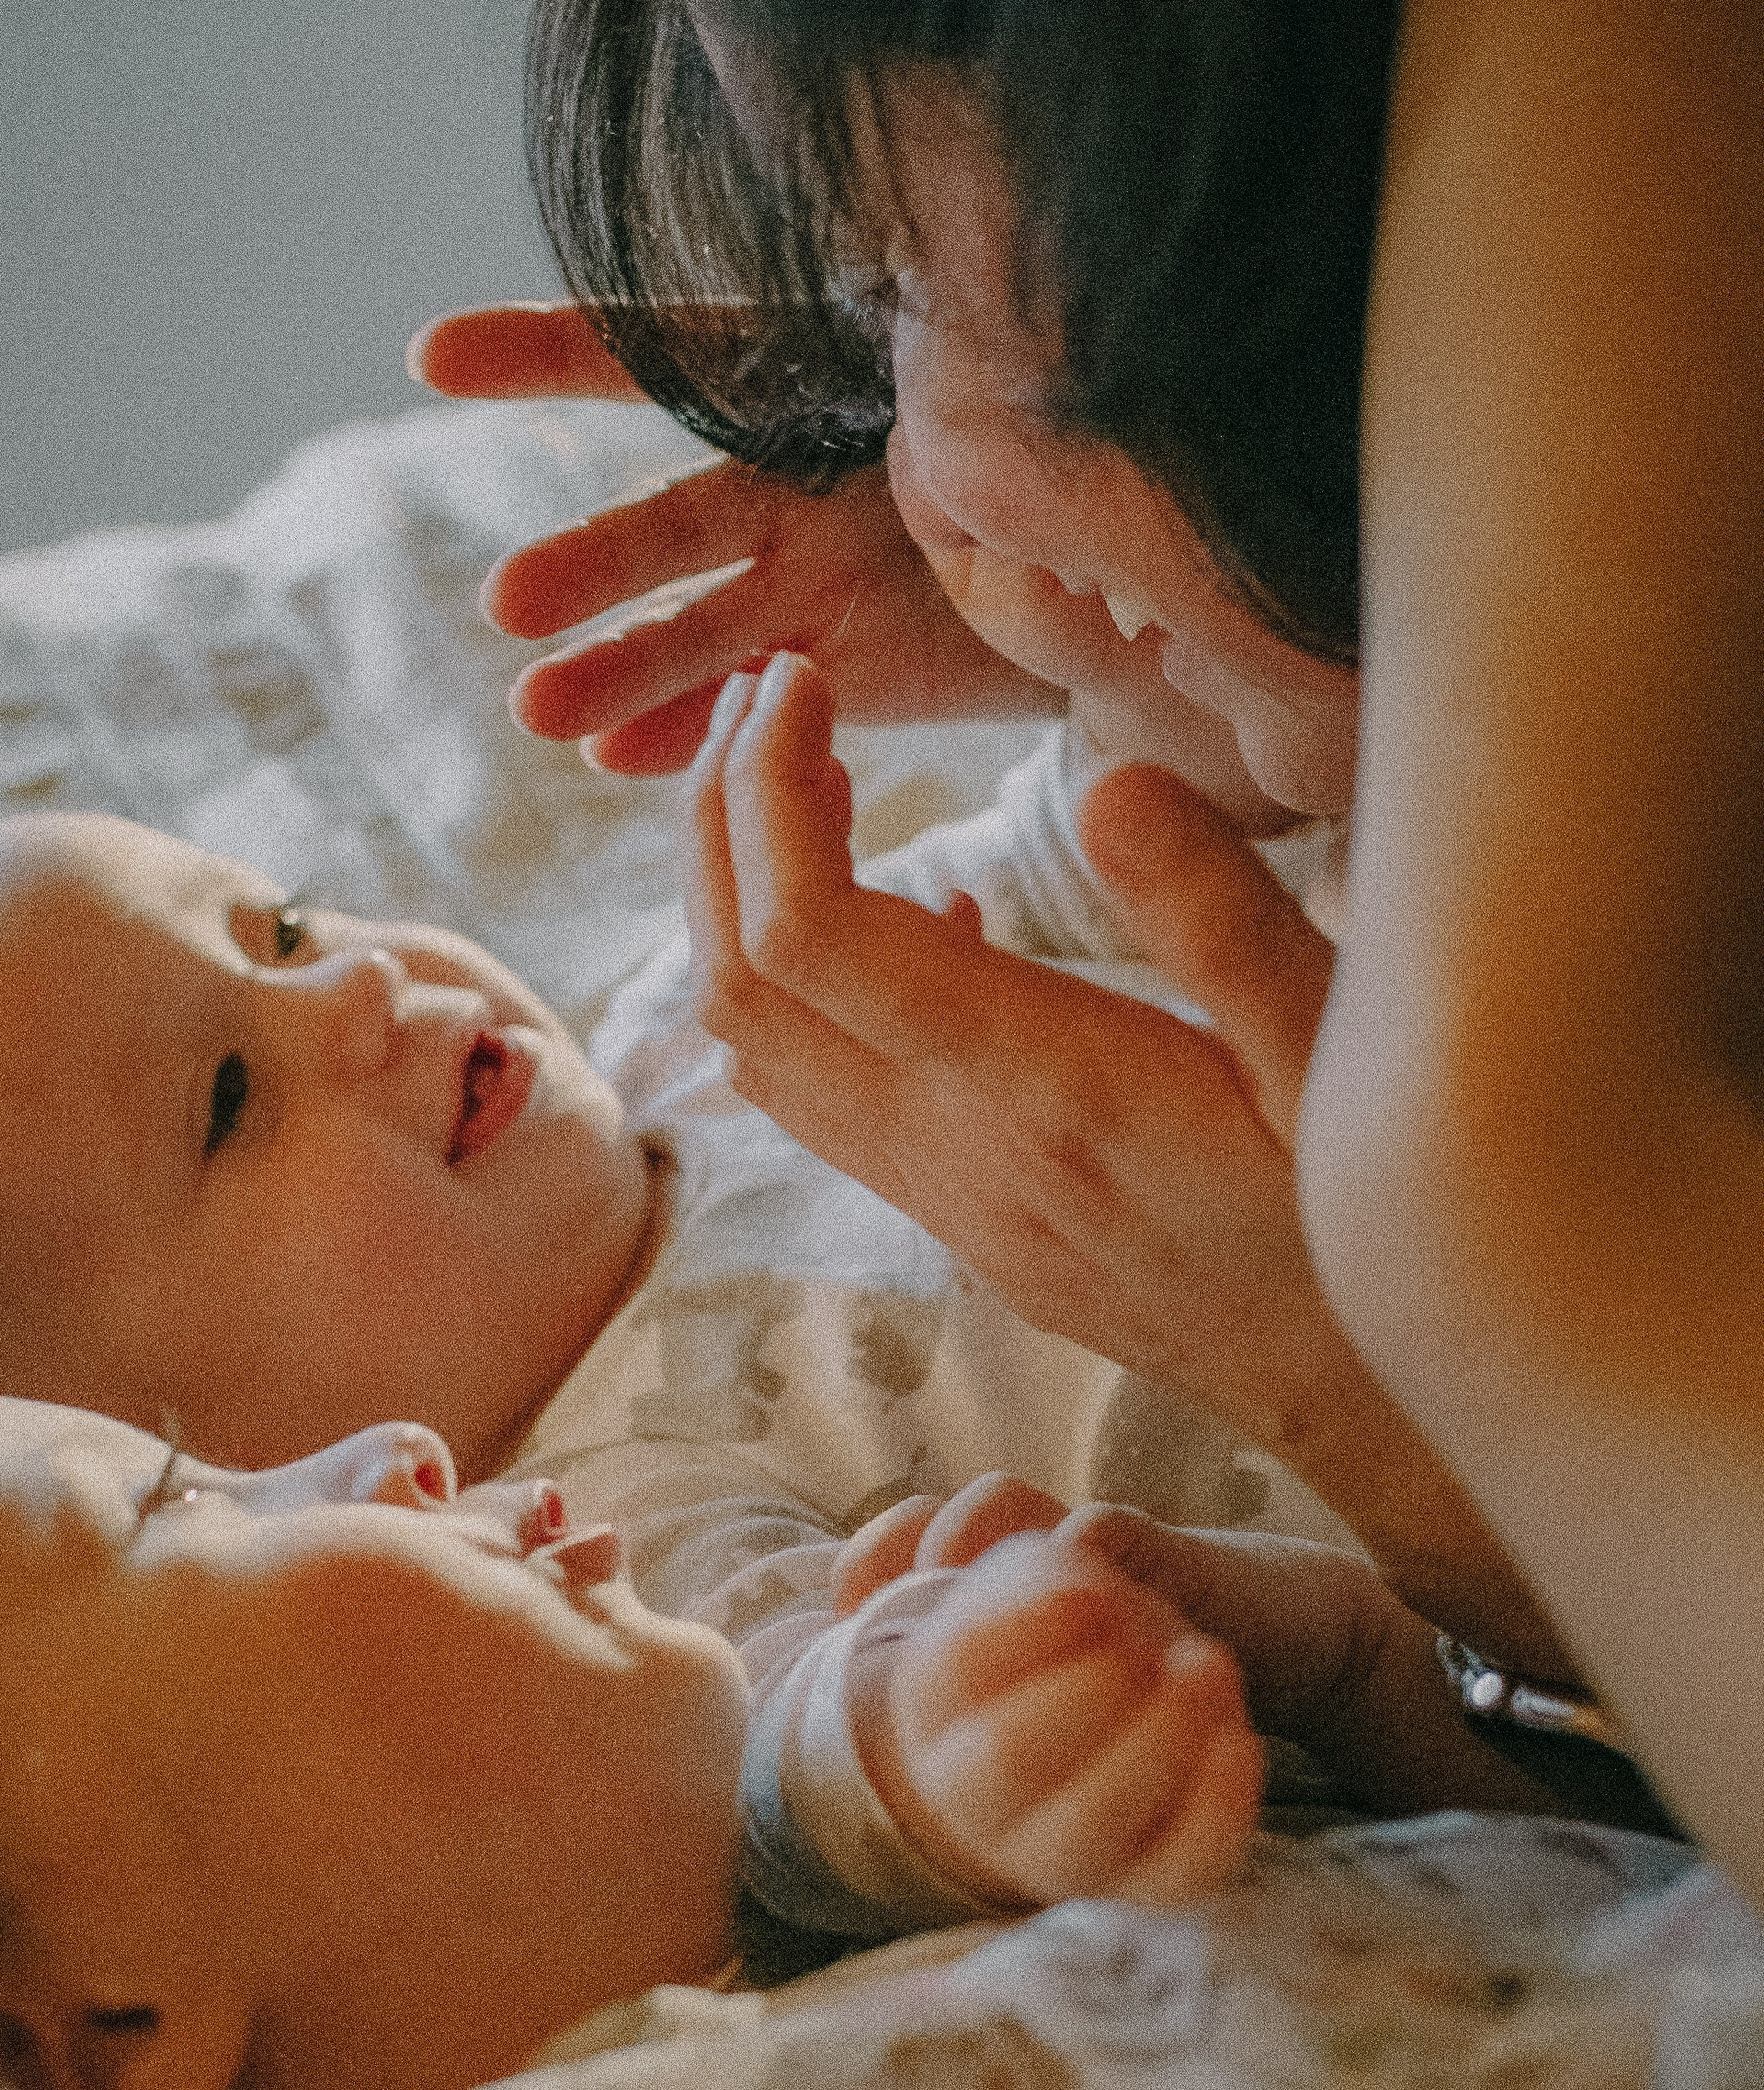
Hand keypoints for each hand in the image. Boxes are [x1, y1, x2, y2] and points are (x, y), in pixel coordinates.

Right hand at [408, 302, 1066, 770]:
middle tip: (510, 608)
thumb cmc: (1077, 421)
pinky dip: (686, 730)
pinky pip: (746, 702)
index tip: (431, 361)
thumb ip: (970, 334)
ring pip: (696, 626)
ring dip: (616, 668)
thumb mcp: (1021, 356)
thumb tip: (950, 274)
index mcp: (817, 380)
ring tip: (540, 714)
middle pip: (673, 516)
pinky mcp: (828, 672)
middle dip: (593, 562)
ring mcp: (802, 581)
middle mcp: (788, 478)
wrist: (1140, 559)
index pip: (667, 354)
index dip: (546, 353)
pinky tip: (615, 752)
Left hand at [690, 651, 1581, 1678]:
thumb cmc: (1370, 1226)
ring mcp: (945, 1193)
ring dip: (737, 903)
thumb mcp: (1342, 1062)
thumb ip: (1226, 925)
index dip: (768, 797)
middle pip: (742, 982)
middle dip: (718, 826)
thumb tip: (1104, 787)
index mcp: (1042, 1090)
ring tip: (785, 777)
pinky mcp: (960, 1214)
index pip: (812, 937)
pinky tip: (910, 907)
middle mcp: (959, 1150)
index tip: (796, 686)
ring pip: (760, 1043)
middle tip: (758, 700)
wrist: (1360, 1403)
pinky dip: (807, 982)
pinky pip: (824, 1092)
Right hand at [852, 1517, 1264, 1909]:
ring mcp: (1056, 1849)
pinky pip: (1171, 1868)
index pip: (952, 1674)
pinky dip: (1210, 1807)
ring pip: (1086, 1827)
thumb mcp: (1026, 1554)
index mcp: (931, 1708)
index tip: (1089, 1590)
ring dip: (1153, 1741)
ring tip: (1209, 1664)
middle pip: (1007, 1760)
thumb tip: (993, 1543)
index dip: (1019, 1631)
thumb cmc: (1068, 1616)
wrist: (1157, 1679)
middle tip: (1144, 1637)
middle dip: (1083, 1693)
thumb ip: (992, 1518)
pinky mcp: (1139, 1882)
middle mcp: (976, 1793)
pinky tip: (1240, 1739)